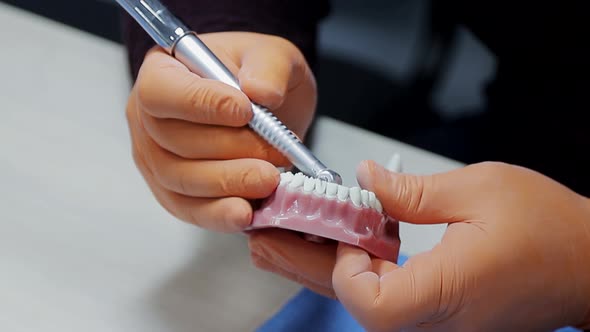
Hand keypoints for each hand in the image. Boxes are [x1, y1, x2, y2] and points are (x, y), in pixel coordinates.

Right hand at [126, 32, 316, 231]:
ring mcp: (156, 160)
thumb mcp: (271, 55)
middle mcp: (148, 119)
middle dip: (229, 150)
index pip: (162, 91)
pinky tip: (247, 213)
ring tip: (270, 180)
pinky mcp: (174, 194)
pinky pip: (190, 210)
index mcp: (162, 72)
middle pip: (173, 141)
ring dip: (228, 184)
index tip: (246, 111)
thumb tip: (262, 93)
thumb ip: (269, 67)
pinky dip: (219, 215)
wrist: (261, 109)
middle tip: (275, 152)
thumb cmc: (255, 75)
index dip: (202, 104)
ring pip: (181, 180)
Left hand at [250, 161, 589, 330]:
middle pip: (351, 305)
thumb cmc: (551, 230)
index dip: (346, 265)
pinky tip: (343, 244)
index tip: (351, 225)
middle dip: (307, 264)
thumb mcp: (479, 190)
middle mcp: (438, 319)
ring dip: (323, 266)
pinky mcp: (440, 315)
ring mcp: (438, 322)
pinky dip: (356, 270)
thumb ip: (411, 191)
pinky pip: (386, 298)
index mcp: (449, 290)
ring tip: (287, 235)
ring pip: (363, 303)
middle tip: (268, 234)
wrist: (589, 264)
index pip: (368, 302)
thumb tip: (366, 181)